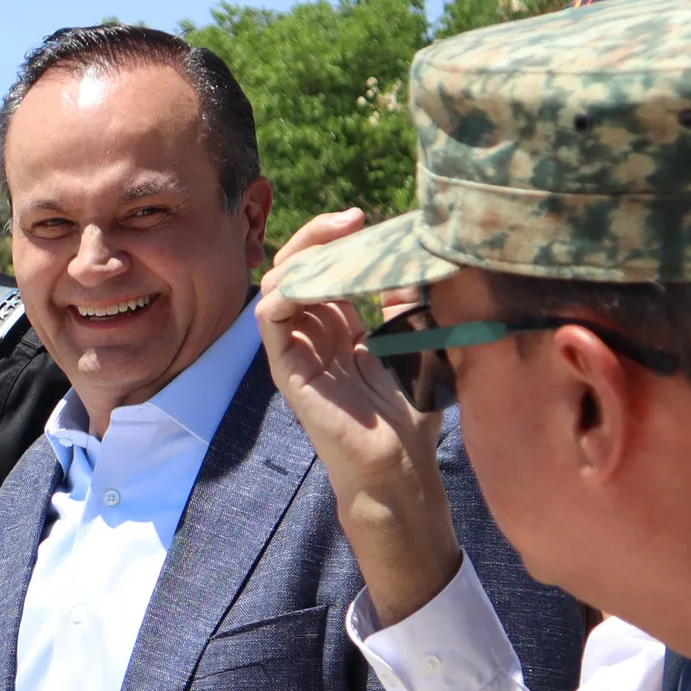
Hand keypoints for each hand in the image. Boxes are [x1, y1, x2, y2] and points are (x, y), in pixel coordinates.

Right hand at [258, 209, 459, 627]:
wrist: (400, 472)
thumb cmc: (411, 419)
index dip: (341, 239)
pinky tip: (322, 276)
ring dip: (304, 253)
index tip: (372, 219)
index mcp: (340, 330)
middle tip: (354, 218)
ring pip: (279, 284)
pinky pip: (271, 319)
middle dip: (320, 235)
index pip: (326, 268)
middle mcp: (313, 337)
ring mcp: (297, 353)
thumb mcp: (419, 347)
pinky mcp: (288, 372)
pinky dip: (288, 289)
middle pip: (298, 267)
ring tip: (338, 237)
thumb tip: (419, 259)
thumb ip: (412, 306)